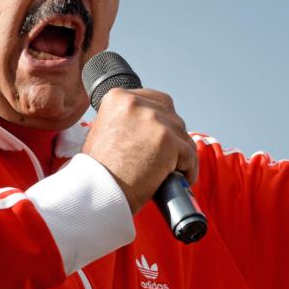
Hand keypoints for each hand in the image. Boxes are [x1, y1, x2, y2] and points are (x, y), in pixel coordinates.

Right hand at [82, 88, 196, 213]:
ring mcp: (154, 120)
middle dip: (172, 135)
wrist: (98, 191)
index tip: (158, 139)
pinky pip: (190, 155)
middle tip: (166, 156)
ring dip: (181, 153)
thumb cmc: (99, 168)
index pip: (156, 100)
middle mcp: (136, 103)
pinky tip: (180, 178)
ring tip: (172, 170)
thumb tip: (148, 124)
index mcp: (118, 97)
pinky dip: (189, 169)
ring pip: (183, 135)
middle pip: (172, 115)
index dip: (160, 121)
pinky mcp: (168, 141)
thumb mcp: (104, 129)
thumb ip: (125, 119)